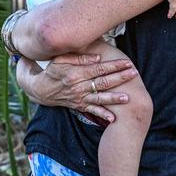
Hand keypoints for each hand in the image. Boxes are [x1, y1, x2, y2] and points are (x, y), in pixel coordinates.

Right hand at [17, 53, 137, 122]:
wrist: (41, 90)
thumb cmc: (52, 71)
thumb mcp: (61, 59)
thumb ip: (80, 57)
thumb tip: (98, 58)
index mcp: (76, 73)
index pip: (99, 68)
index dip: (113, 65)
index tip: (126, 62)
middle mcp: (79, 87)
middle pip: (103, 82)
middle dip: (120, 78)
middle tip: (133, 73)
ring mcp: (79, 98)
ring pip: (100, 98)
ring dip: (114, 98)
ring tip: (128, 97)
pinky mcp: (79, 106)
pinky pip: (92, 111)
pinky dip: (102, 115)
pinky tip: (113, 118)